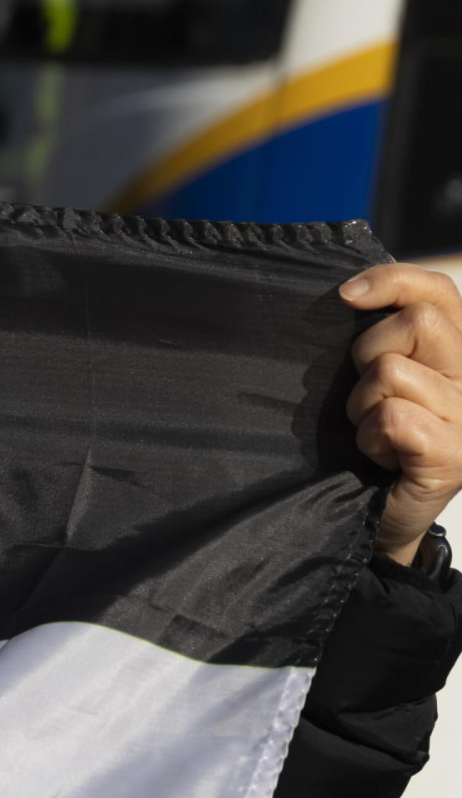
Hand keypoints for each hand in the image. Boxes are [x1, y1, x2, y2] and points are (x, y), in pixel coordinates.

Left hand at [342, 262, 461, 565]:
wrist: (380, 517)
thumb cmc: (377, 443)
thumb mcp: (378, 378)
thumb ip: (384, 335)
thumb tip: (352, 290)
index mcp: (459, 354)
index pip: (439, 292)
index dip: (392, 280)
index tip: (347, 297)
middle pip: (417, 323)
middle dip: (368, 353)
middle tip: (366, 394)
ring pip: (392, 371)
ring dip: (362, 405)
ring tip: (374, 431)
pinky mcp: (453, 456)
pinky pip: (392, 416)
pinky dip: (370, 435)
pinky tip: (380, 456)